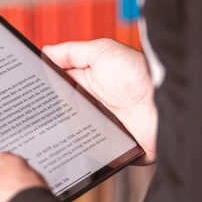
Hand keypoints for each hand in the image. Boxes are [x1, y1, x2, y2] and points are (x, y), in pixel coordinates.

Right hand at [43, 39, 157, 162]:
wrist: (164, 104)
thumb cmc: (138, 74)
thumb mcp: (102, 51)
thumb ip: (70, 52)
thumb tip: (45, 52)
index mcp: (83, 82)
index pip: (54, 87)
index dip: (44, 87)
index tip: (37, 86)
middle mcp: (88, 104)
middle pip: (57, 110)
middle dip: (56, 107)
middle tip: (68, 100)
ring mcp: (96, 126)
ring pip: (68, 130)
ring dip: (73, 124)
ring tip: (90, 114)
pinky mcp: (105, 147)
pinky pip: (85, 149)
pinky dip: (86, 144)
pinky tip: (96, 133)